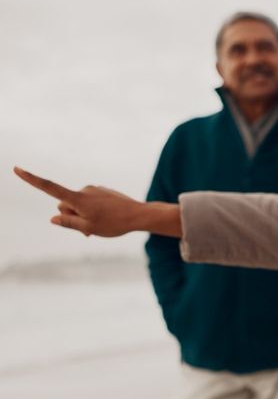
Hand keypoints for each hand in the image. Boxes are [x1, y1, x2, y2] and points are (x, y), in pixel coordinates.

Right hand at [13, 167, 180, 237]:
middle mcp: (84, 191)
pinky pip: (89, 203)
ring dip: (82, 216)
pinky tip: (106, 219)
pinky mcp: (101, 192)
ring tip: (100, 226)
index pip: (49, 188)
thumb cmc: (114, 224)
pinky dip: (92, 212)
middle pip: (65, 206)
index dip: (31, 180)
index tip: (17, 169)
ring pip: (78, 206)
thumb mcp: (88, 228)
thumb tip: (53, 217)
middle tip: (89, 229)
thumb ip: (68, 223)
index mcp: (77, 199)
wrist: (139, 215)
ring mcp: (93, 190)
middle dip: (71, 217)